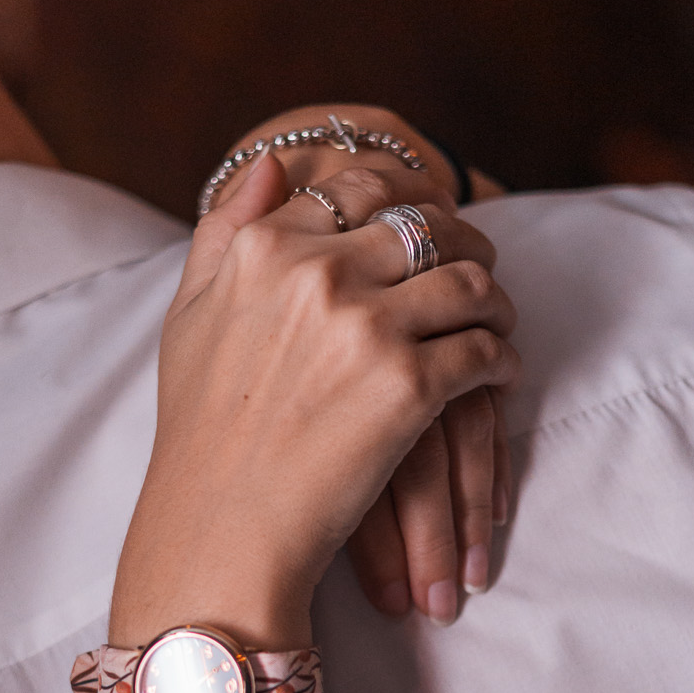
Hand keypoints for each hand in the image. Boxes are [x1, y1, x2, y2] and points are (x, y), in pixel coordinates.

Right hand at [108, 146, 517, 692]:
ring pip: (469, 281)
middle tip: (478, 266)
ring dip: (494, 300)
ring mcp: (367, 327)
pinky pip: (485, 349)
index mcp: (263, 246)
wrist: (221, 529)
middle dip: (463, 240)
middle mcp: (316, 272)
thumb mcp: (190, 314)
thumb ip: (227, 229)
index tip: (426, 220)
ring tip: (496, 321)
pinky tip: (498, 375)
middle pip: (426, 224)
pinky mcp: (411, 386)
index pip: (359, 186)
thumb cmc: (202, 433)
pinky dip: (502, 360)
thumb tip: (272, 163)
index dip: (406, 196)